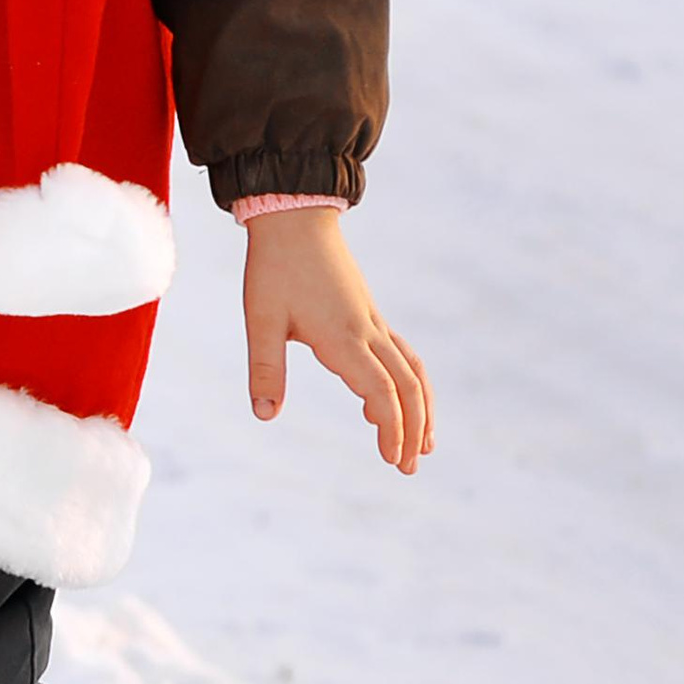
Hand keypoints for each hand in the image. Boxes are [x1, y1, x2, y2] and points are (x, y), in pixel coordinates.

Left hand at [242, 206, 432, 473]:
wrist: (294, 216)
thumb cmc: (274, 267)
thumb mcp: (261, 319)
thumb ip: (264, 368)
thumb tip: (265, 415)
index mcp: (343, 338)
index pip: (380, 392)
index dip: (391, 428)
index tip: (391, 459)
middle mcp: (367, 331)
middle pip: (406, 387)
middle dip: (412, 429)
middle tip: (408, 467)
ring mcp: (372, 321)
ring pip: (411, 370)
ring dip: (420, 408)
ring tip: (422, 443)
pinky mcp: (368, 314)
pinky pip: (401, 353)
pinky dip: (408, 382)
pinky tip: (394, 398)